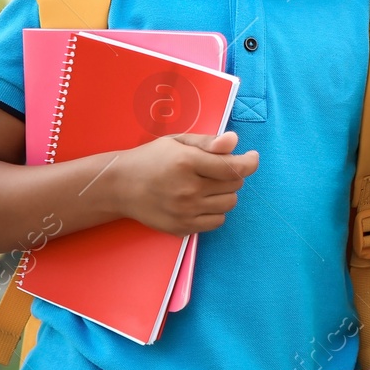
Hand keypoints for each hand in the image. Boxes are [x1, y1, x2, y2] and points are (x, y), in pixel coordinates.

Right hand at [111, 131, 257, 235]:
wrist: (118, 186)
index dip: (249, 162)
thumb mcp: (178, 141)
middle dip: (232, 175)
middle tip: (216, 170)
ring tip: (209, 185)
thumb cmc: (151, 159)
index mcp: (187, 163)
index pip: (234, 168)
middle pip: (235, 185)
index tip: (251, 157)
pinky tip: (203, 202)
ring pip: (229, 204)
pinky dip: (216, 212)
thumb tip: (235, 141)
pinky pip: (216, 222)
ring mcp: (184, 211)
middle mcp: (187, 189)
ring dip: (225, 193)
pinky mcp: (181, 228)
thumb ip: (209, 141)